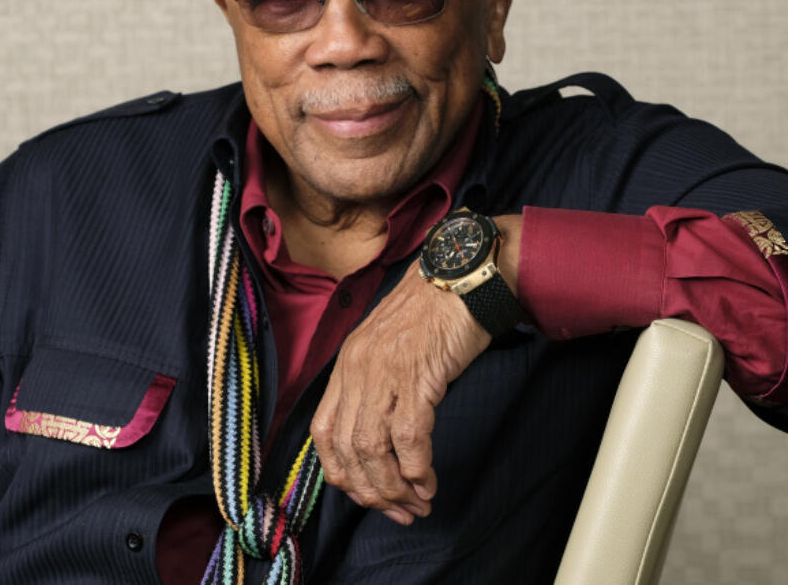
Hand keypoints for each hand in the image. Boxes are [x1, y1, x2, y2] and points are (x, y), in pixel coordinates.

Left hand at [310, 261, 490, 524]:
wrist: (464, 276)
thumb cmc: (435, 311)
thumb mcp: (390, 346)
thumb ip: (377, 382)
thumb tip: (381, 436)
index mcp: (347, 363)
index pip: (322, 432)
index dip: (341, 472)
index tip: (367, 493)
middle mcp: (357, 369)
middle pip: (346, 449)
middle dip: (370, 491)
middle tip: (397, 512)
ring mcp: (385, 372)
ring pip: (372, 449)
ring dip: (394, 487)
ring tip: (416, 504)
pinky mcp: (417, 375)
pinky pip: (408, 437)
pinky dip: (416, 468)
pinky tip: (427, 482)